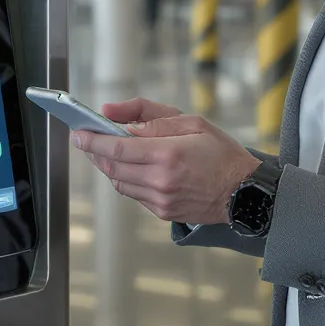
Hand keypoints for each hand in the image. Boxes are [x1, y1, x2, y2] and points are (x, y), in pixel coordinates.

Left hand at [72, 97, 260, 224]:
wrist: (246, 193)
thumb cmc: (222, 153)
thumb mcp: (191, 121)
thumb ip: (148, 115)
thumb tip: (111, 113)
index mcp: (167, 154)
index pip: (116, 148)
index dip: (92, 140)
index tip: (78, 133)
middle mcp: (160, 180)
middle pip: (111, 167)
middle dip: (94, 152)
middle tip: (86, 139)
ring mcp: (160, 199)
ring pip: (119, 182)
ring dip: (109, 167)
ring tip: (108, 152)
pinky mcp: (163, 212)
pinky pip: (134, 194)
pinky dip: (127, 179)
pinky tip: (131, 168)